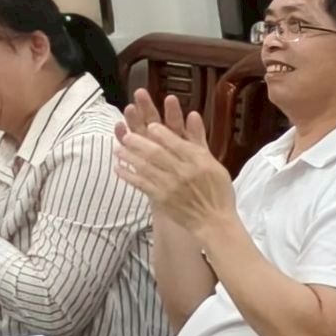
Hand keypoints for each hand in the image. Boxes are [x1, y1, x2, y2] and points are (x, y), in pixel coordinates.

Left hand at [111, 91, 237, 234]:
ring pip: (145, 167)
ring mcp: (171, 185)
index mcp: (199, 161)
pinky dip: (128, 175)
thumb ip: (199, 139)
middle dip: (138, 142)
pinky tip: (118, 168)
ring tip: (118, 149)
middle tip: (127, 136)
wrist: (214, 221)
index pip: (175, 142)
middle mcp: (184, 171)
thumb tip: (192, 114)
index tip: (148, 126)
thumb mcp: (213, 162)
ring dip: (129, 157)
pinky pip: (141, 184)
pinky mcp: (162, 198)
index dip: (159, 132)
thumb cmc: (217, 190)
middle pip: (156, 153)